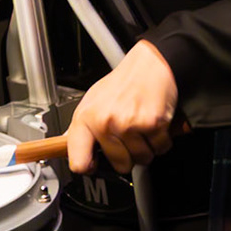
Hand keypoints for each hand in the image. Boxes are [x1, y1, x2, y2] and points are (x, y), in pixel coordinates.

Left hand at [66, 41, 177, 174]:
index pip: (78, 162)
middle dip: (129, 157)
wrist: (153, 63)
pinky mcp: (153, 123)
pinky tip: (157, 127)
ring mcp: (129, 124)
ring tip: (144, 130)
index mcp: (86, 119)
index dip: (89, 167)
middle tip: (130, 140)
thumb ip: (81, 126)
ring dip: (147, 149)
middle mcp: (106, 123)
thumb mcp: (93, 99)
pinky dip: (163, 141)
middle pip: (119, 165)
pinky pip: (161, 147)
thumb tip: (67, 146)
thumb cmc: (125, 81)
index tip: (95, 165)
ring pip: (142, 158)